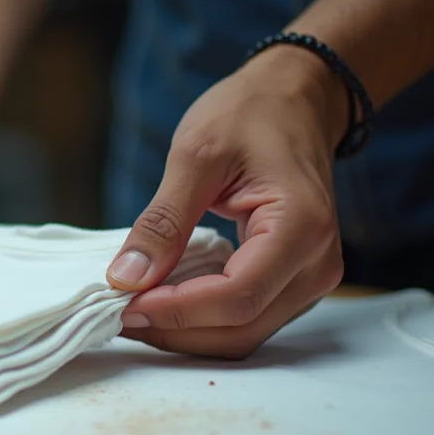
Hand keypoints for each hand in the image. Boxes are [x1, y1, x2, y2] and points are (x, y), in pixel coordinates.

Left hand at [106, 47, 349, 358]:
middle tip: (117, 312)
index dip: (175, 311)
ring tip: (134, 307)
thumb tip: (125, 278)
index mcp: (300, 227)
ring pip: (243, 334)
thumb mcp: (194, 156)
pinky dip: (202, 320)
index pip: (235, 298)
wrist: (294, 99)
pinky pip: (247, 319)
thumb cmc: (250, 114)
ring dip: (186, 332)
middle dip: (175, 330)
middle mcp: (317, 263)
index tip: (121, 305)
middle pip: (240, 329)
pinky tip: (163, 300)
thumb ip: (162, 221)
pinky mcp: (293, 281)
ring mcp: (310, 277)